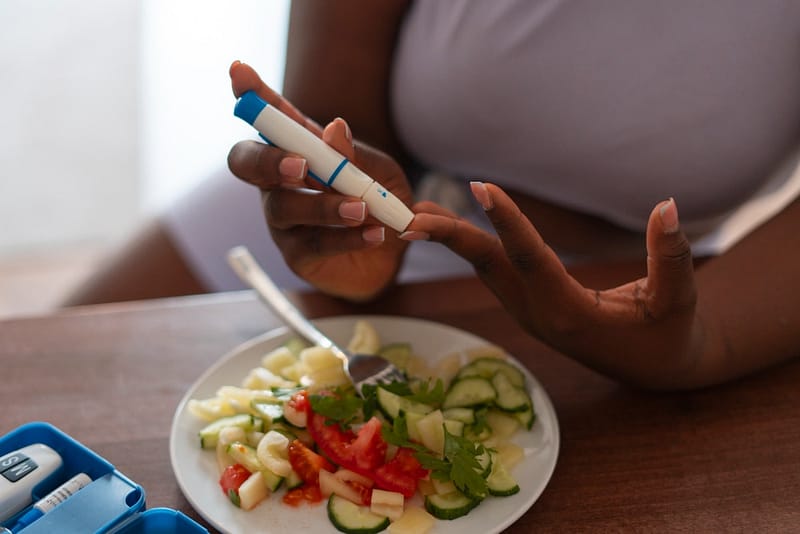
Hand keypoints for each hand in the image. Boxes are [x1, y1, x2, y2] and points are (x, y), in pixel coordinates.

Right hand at [227, 61, 413, 300]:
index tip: (239, 72)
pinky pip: (313, 243)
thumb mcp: (380, 172)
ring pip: (283, 207)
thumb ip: (356, 155)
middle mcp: (279, 182)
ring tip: (362, 209)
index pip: (271, 118)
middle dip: (268, 159)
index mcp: (299, 149)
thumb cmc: (381, 204)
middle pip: (246, 162)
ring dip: (323, 206)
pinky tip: (374, 234)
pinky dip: (345, 237)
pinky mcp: (297, 255)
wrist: (394, 256)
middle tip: (301, 165)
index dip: (252, 96)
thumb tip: (334, 128)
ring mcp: (283, 220)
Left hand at [404, 182, 706, 388]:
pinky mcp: (528, 307)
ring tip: (419, 210)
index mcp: (571, 314)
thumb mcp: (679, 299)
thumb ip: (672, 254)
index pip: (532, 259)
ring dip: (452, 240)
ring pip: (485, 269)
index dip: (507, 222)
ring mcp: (529, 313)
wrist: (654, 369)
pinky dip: (469, 247)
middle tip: (412, 213)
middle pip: (490, 267)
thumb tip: (667, 205)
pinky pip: (493, 271)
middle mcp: (540, 314)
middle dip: (451, 238)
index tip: (480, 188)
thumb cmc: (669, 334)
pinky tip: (450, 226)